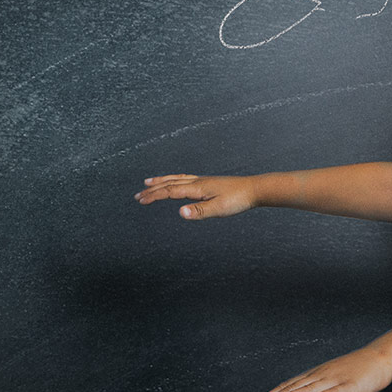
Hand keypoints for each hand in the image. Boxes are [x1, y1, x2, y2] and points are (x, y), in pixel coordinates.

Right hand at [134, 174, 256, 219]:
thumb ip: (199, 211)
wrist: (254, 189)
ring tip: (149, 182)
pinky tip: (176, 183)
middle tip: (137, 194)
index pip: (170, 191)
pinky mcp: (208, 183)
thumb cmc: (238, 199)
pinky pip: (185, 179)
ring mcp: (203, 181)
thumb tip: (180, 213)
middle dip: (152, 189)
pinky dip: (174, 180)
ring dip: (161, 181)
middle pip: (170, 183)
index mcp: (197, 188)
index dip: (154, 195)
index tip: (140, 200)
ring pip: (176, 179)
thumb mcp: (218, 208)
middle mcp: (197, 182)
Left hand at [250, 348, 391, 391]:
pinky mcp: (349, 387)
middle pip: (293, 389)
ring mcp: (334, 381)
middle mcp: (320, 376)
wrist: (379, 358)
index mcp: (314, 376)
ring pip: (308, 390)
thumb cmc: (354, 370)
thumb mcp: (329, 379)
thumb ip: (312, 388)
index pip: (288, 387)